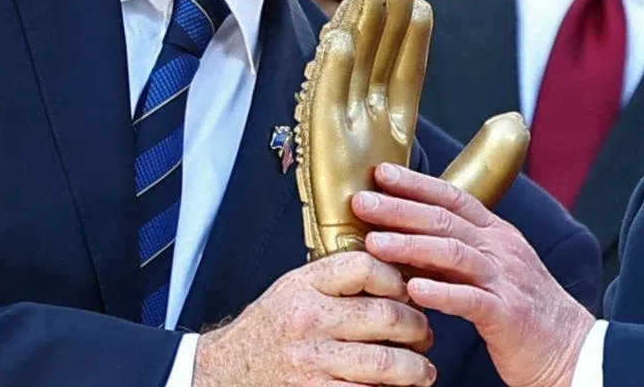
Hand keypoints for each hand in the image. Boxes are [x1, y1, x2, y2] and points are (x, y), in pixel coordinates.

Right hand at [192, 251, 436, 385]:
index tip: (410, 291)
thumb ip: (335, 281)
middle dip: (418, 328)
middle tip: (425, 335)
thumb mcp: (292, 290)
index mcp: (303, 286)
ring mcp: (310, 362)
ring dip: (415, 369)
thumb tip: (396, 278)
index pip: (366, 267)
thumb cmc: (265, 332)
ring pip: (385, 363)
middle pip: (387, 316)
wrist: (218, 375)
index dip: (398, 278)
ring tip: (423, 371)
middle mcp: (308, 321)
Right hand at [294, 0, 530, 259]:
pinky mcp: (319, 157)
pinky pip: (321, 107)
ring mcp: (338, 140)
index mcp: (390, 133)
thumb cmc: (406, 245)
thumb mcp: (457, 195)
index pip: (403, 74)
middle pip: (372, 62)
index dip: (410, 39)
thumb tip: (518, 123)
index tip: (419, 0)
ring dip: (355, 32)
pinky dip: (329, 72)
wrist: (373, 288)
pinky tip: (341, 37)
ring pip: (347, 72)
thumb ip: (488, 161)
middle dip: (381, 22)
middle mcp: (362, 129)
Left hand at [355, 164, 595, 386]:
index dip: (416, 183)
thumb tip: (407, 238)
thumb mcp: (491, 270)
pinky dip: (440, 293)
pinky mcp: (507, 314)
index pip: (453, 197)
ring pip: (453, 253)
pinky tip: (412, 290)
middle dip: (400, 207)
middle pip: (445, 219)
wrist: (569, 348)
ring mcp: (505, 279)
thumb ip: (455, 253)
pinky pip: (470, 300)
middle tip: (362, 201)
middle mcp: (501, 248)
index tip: (381, 172)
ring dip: (410, 246)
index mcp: (496, 234)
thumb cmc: (523, 310)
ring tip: (374, 243)